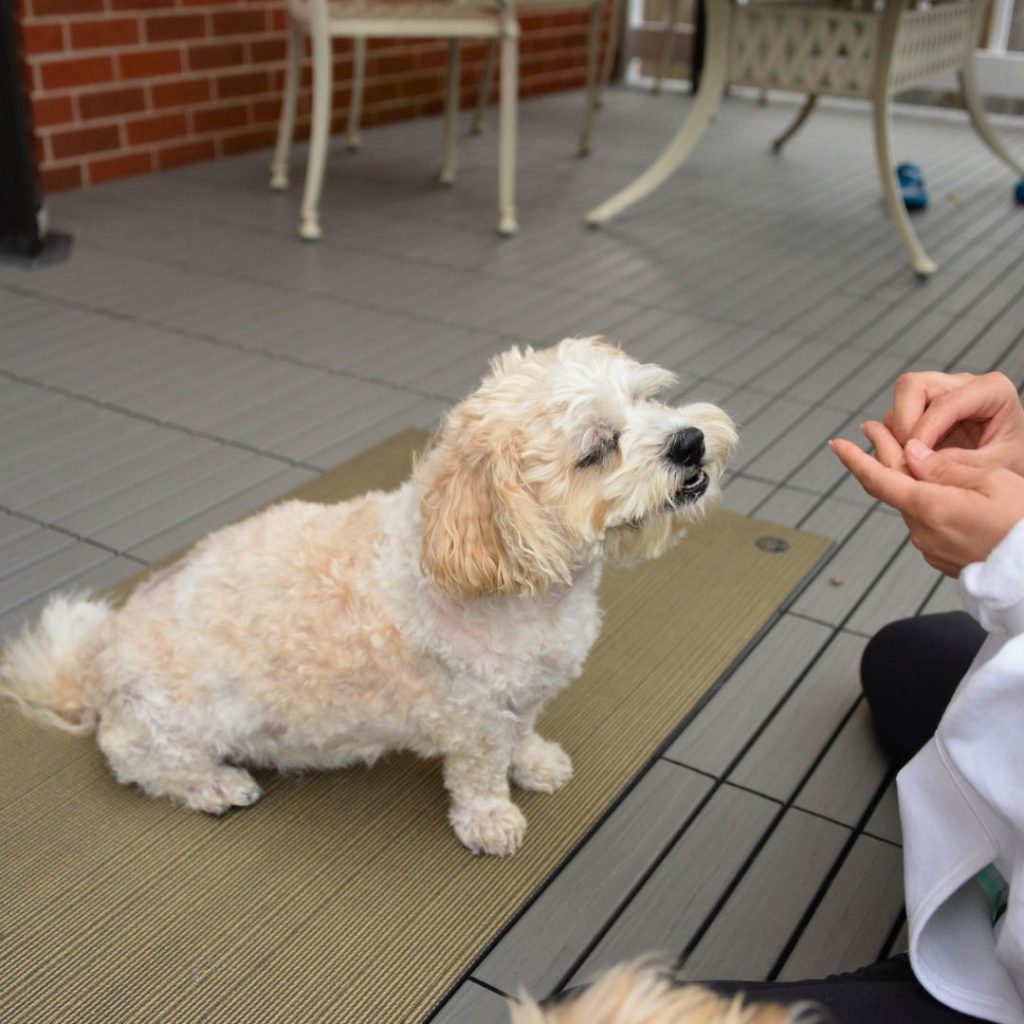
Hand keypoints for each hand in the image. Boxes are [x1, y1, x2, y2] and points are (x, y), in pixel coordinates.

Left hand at [831, 427, 1023, 575]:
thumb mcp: (993, 480)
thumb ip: (946, 467)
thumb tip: (912, 455)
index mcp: (930, 508)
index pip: (879, 479)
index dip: (855, 459)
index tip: (837, 444)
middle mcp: (922, 531)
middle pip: (893, 488)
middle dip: (883, 456)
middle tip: (874, 427)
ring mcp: (930, 547)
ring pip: (911, 505)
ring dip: (906, 480)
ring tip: (907, 451)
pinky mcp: (942, 558)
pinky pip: (926, 523)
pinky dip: (924, 501)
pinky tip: (936, 488)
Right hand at [885, 371, 1023, 474]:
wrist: (1012, 473)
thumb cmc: (1015, 463)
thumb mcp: (997, 467)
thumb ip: (959, 463)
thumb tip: (916, 459)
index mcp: (992, 390)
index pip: (944, 401)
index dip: (923, 430)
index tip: (913, 458)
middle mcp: (963, 386)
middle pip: (912, 386)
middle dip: (903, 423)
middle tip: (908, 456)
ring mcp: (940, 395)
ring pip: (899, 401)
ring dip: (897, 433)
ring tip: (913, 462)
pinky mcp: (924, 411)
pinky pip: (896, 418)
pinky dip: (896, 440)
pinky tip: (912, 461)